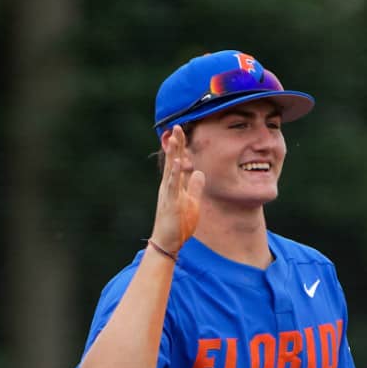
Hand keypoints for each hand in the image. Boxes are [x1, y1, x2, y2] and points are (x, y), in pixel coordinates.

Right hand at [151, 128, 203, 252]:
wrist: (167, 241)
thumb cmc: (179, 223)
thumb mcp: (191, 201)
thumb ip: (194, 186)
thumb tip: (199, 172)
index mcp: (173, 184)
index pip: (177, 161)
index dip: (180, 147)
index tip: (181, 131)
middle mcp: (168, 185)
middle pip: (172, 160)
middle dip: (176, 143)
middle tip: (177, 126)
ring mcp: (169, 193)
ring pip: (171, 168)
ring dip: (174, 152)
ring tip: (176, 137)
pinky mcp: (171, 201)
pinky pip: (173, 184)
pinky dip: (175, 172)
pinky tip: (178, 160)